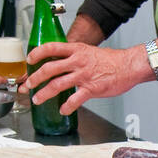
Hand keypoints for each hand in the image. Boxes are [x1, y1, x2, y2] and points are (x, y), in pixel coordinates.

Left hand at [24, 42, 149, 115]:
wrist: (129, 65)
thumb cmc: (111, 61)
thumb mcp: (89, 52)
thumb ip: (75, 57)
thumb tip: (62, 64)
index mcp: (76, 50)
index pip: (51, 48)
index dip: (37, 53)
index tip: (29, 60)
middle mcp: (78, 61)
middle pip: (49, 69)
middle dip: (34, 79)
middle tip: (27, 86)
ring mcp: (84, 75)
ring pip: (57, 84)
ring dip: (44, 94)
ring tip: (38, 100)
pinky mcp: (92, 88)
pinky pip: (75, 99)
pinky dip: (67, 106)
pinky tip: (63, 110)